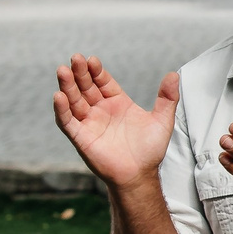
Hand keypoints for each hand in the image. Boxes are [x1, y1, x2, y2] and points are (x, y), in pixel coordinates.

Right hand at [53, 56, 179, 189]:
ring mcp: (89, 123)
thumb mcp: (162, 120)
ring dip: (67, 86)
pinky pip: (67, 121)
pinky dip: (62, 109)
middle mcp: (100, 110)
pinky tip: (58, 96)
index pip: (103, 81)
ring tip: (63, 71)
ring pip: (74, 100)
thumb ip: (167, 98)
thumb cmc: (150, 150)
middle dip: (80, 73)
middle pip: (86, 87)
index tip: (91, 59)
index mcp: (117, 102)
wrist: (140, 175)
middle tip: (75, 58)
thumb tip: (174, 75)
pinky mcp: (80, 137)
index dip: (96, 71)